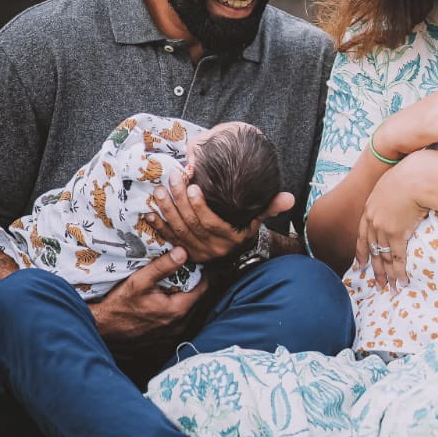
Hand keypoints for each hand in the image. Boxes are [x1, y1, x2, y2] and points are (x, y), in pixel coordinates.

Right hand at [90, 247, 207, 345]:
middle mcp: (179, 324)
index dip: (203, 273)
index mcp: (178, 310)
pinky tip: (165, 298)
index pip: (203, 288)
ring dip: (185, 296)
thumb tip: (183, 252)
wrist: (103, 328)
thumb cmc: (119, 305)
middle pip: (197, 299)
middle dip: (193, 284)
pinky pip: (178, 319)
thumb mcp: (140, 280)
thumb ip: (163, 266)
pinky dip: (176, 307)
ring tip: (176, 282)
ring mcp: (173, 333)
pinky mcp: (165, 337)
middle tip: (187, 269)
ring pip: (188, 310)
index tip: (198, 263)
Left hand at [146, 170, 294, 263]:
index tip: (193, 186)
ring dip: (166, 210)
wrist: (235, 258)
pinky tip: (148, 213)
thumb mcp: (258, 221)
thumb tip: (289, 198)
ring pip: (177, 230)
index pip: (211, 222)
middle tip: (173, 178)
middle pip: (191, 223)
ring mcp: (194, 251)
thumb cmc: (244, 232)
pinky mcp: (182, 253)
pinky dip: (157, 226)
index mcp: (227, 238)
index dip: (200, 206)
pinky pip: (167, 240)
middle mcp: (210, 247)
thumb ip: (270, 208)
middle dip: (179, 200)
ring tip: (160, 190)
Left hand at [354, 154, 430, 289]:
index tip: (361, 265)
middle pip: (372, 250)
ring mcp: (383, 228)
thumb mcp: (392, 184)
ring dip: (388, 275)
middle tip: (377, 284)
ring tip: (390, 289)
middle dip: (375, 270)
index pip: (362, 236)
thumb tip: (399, 200)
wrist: (416, 177)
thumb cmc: (409, 175)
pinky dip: (399, 271)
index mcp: (370, 209)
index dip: (361, 252)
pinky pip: (397, 257)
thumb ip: (391, 196)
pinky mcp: (397, 233)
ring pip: (383, 257)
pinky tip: (402, 282)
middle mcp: (373, 221)